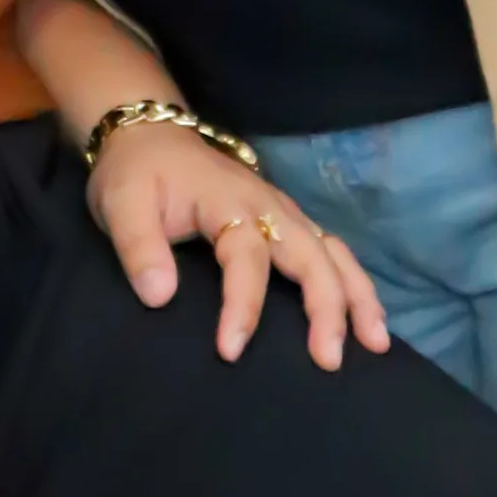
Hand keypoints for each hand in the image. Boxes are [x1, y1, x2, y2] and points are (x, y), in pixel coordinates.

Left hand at [87, 126, 392, 368]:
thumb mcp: (121, 204)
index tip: (231, 350)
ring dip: (357, 296)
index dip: (242, 305)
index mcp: (229, 201)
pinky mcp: (288, 221)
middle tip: (330, 360)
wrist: (149, 136)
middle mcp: (268, 205)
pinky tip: (366, 317)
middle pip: (311, 254)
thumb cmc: (137, 175)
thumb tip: (160, 296)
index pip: (246, 257)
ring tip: (375, 343)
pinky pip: (331, 251)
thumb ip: (139, 247)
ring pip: (333, 252)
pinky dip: (354, 283)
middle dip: (327, 307)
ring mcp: (283, 212)